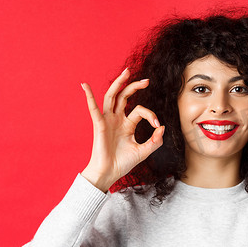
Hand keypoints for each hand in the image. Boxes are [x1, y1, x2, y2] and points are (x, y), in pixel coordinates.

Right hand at [80, 68, 164, 191]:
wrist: (109, 173)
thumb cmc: (123, 163)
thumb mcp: (144, 151)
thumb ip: (155, 141)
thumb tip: (163, 127)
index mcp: (127, 124)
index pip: (140, 110)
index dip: (151, 115)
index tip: (158, 125)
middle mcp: (117, 119)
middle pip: (124, 97)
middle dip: (135, 86)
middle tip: (146, 80)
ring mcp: (107, 120)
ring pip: (112, 97)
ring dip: (118, 84)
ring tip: (126, 72)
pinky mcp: (99, 125)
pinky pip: (93, 109)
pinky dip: (89, 96)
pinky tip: (84, 85)